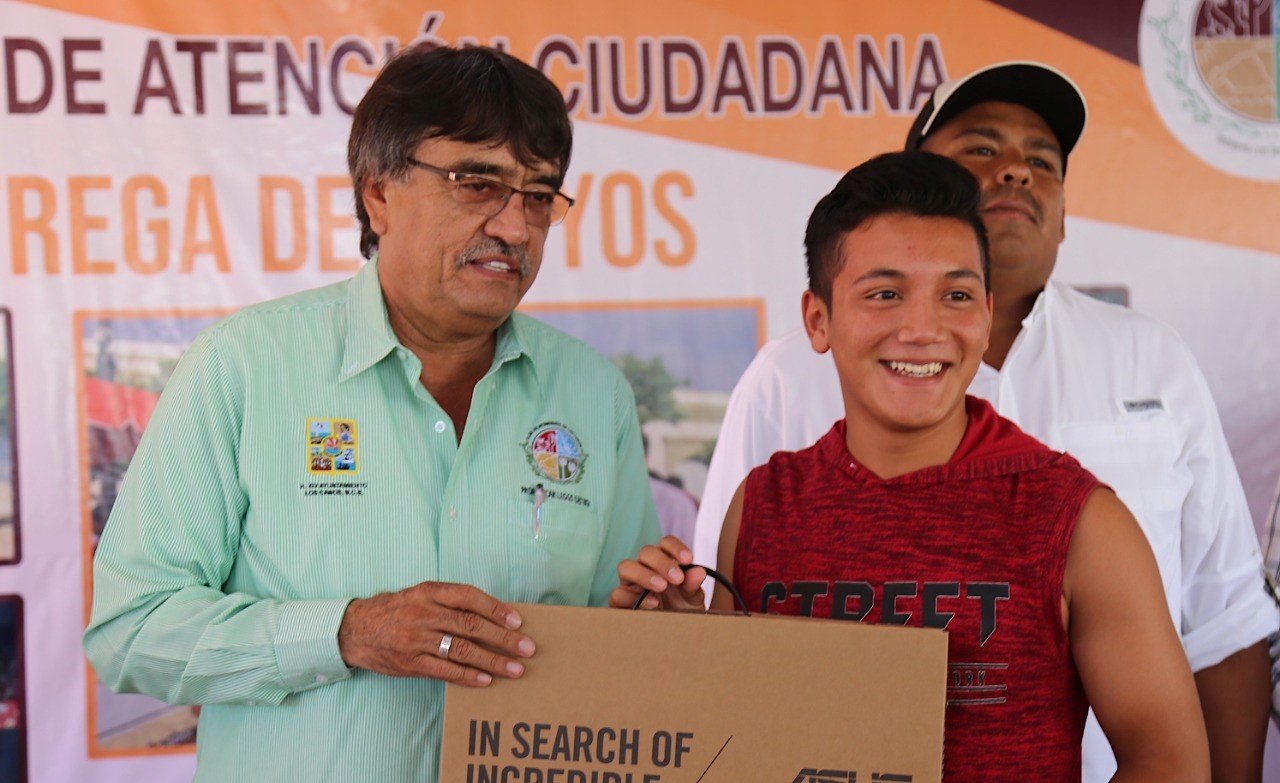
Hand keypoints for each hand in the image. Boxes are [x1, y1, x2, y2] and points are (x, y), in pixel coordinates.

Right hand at [337, 581, 534, 686]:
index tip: (517, 620)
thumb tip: (492, 615)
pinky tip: (486, 680)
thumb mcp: (420, 595)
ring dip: (492, 661)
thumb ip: (450, 602)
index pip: (468, 596)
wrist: (356, 629)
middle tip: (527, 648)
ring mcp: (416, 639)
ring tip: (514, 669)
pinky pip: (444, 670)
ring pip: (461, 650)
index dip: (495, 608)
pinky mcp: (410, 662)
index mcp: (429, 591)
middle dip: (503, 638)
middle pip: (470, 625)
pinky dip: (468, 676)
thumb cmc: (397, 610)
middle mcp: (424, 613)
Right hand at [609, 536, 706, 611]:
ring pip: (625, 567)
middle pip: (645, 552)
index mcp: (663, 562)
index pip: (665, 544)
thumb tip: (699, 571)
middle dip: (661, 562)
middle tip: (677, 578)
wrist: (673, 635)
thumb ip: (693, 586)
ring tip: (661, 587)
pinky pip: (617, 594)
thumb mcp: (691, 600)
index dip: (675, 547)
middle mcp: (644, 568)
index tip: (688, 560)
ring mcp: (630, 584)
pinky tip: (651, 604)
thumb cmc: (681, 611)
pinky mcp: (620, 602)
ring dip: (643, 574)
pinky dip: (632, 597)